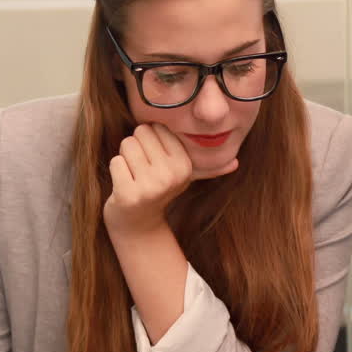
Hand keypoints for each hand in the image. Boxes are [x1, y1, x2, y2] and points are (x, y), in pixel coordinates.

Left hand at [102, 124, 237, 236]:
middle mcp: (171, 176)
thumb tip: (236, 163)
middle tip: (142, 169)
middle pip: (140, 132)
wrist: (137, 223)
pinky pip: (116, 162)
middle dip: (136, 147)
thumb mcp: (185, 178)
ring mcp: (150, 186)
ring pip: (126, 145)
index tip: (155, 161)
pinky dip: (116, 171)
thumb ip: (209, 168)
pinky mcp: (129, 195)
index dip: (150, 140)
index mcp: (185, 165)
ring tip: (134, 176)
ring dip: (125, 159)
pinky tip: (125, 186)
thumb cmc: (159, 191)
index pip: (157, 127)